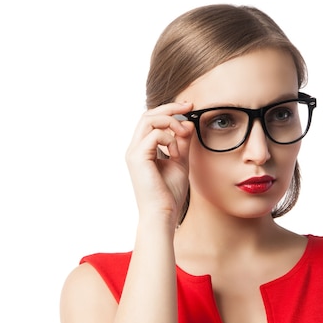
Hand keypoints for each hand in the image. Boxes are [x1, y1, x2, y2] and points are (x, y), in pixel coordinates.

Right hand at [125, 102, 194, 224]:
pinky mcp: (138, 158)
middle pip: (148, 114)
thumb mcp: (180, 163)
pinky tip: (176, 153)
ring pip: (149, 119)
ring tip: (184, 135)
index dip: (169, 110)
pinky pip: (155, 135)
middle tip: (189, 107)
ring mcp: (134, 153)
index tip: (189, 108)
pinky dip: (171, 139)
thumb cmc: (169, 195)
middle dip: (170, 108)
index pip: (151, 120)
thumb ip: (182, 144)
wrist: (163, 215)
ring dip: (172, 122)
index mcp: (142, 149)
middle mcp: (134, 149)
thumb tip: (188, 124)